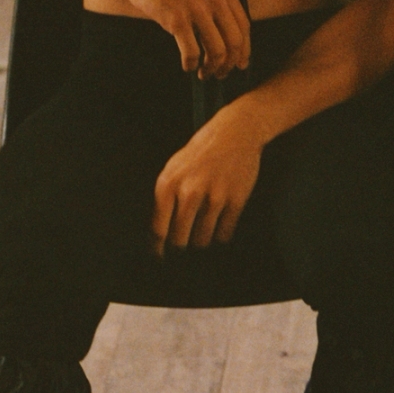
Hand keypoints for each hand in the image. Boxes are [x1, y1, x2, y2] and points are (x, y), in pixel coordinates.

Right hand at [114, 0, 250, 76]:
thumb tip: (225, 29)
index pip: (245, 26)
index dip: (244, 49)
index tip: (240, 63)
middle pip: (235, 42)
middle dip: (230, 64)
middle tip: (221, 74)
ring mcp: (196, 9)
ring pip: (217, 51)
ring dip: (212, 68)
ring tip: (204, 74)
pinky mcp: (176, 19)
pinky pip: (192, 52)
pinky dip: (191, 64)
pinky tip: (187, 66)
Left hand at [151, 102, 263, 252]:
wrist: (235, 133)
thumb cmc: (201, 152)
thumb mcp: (172, 169)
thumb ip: (164, 198)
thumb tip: (158, 233)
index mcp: (168, 184)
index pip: (158, 230)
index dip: (157, 250)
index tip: (159, 259)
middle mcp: (189, 192)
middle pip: (179, 240)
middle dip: (179, 249)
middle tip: (181, 251)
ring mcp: (214, 197)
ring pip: (202, 240)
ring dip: (200, 244)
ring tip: (200, 239)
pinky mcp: (236, 200)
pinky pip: (225, 234)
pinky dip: (220, 237)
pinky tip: (218, 231)